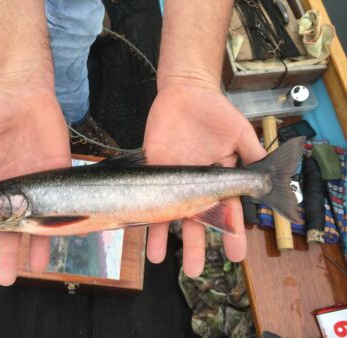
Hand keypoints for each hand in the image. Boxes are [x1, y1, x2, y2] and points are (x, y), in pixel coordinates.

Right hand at [0, 87, 70, 285]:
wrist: (25, 94)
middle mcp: (13, 192)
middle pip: (9, 229)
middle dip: (6, 253)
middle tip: (5, 278)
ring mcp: (37, 186)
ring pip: (37, 221)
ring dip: (37, 244)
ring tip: (37, 267)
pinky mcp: (57, 176)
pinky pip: (62, 201)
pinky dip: (66, 217)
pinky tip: (70, 235)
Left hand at [143, 84, 265, 276]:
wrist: (185, 91)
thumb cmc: (215, 111)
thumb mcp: (239, 133)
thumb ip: (253, 156)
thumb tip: (269, 181)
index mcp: (218, 178)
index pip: (226, 211)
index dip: (231, 233)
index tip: (234, 255)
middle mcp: (195, 185)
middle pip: (194, 219)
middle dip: (195, 245)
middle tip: (194, 270)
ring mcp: (172, 180)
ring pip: (168, 214)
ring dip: (164, 238)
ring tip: (160, 261)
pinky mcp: (152, 171)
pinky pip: (146, 196)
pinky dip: (143, 214)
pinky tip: (139, 231)